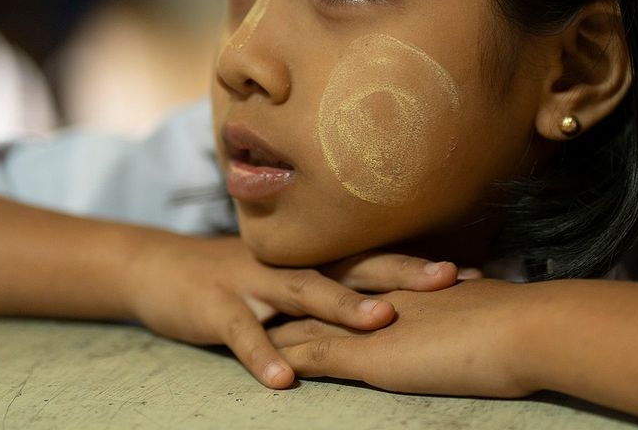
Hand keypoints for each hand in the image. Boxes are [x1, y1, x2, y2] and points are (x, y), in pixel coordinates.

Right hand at [122, 233, 463, 388]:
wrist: (162, 269)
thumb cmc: (238, 279)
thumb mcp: (289, 277)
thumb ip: (333, 284)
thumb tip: (392, 301)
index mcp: (314, 258)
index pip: (376, 257)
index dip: (422, 265)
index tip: (475, 272)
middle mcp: (292, 264)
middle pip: (354, 265)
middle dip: (402, 273)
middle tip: (450, 280)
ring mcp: (255, 284)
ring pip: (304, 292)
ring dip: (342, 307)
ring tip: (380, 323)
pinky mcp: (218, 309)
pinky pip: (244, 334)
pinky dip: (263, 356)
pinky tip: (284, 380)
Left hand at [270, 278, 540, 397]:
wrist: (523, 329)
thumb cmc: (521, 323)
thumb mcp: (487, 306)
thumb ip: (470, 303)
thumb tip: (480, 302)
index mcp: (412, 282)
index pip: (362, 277)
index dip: (336, 279)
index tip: (312, 278)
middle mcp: (385, 295)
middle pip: (328, 290)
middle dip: (297, 294)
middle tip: (265, 293)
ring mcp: (374, 324)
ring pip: (314, 322)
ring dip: (283, 328)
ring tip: (252, 329)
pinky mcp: (369, 356)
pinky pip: (318, 356)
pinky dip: (292, 361)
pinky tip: (271, 368)